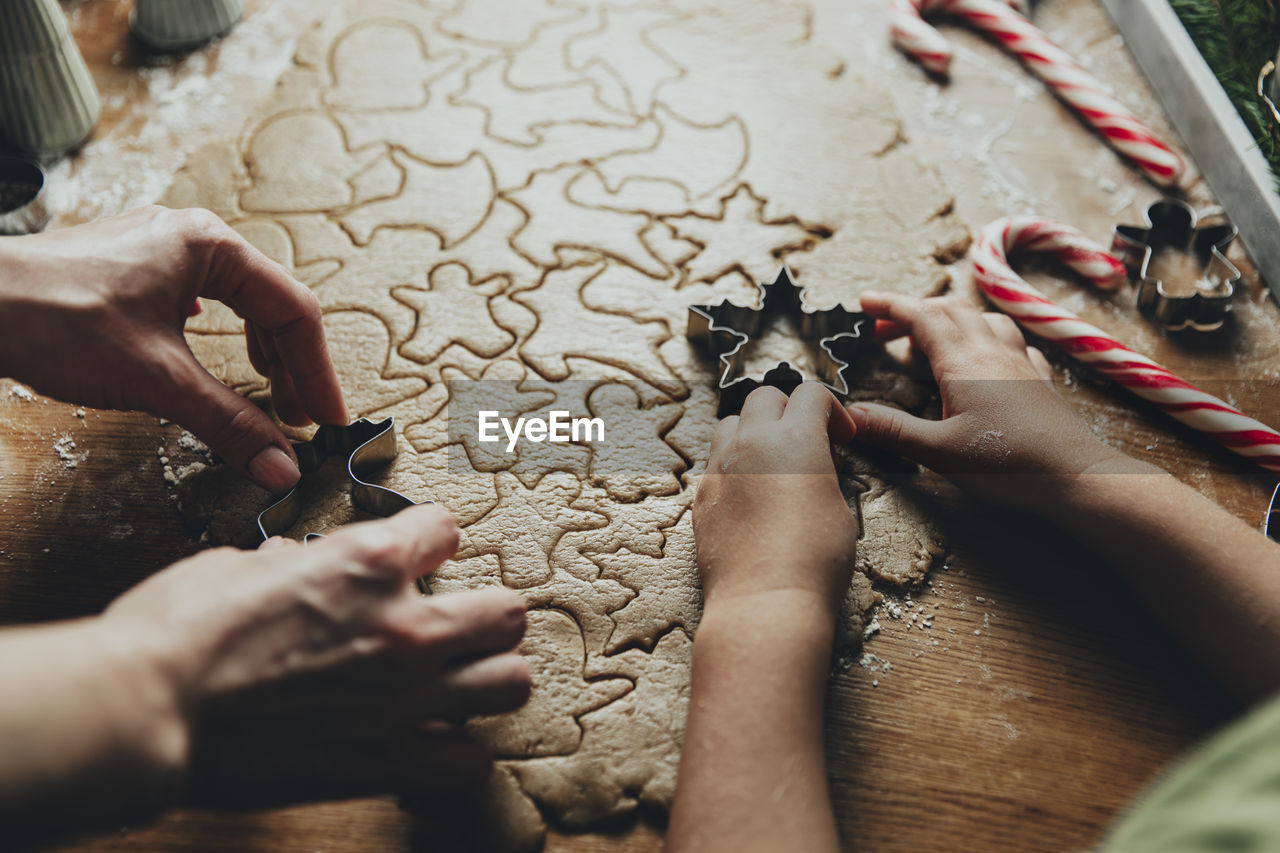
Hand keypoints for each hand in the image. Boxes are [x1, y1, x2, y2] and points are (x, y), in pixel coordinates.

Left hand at [0, 206, 347, 491]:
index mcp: (210, 245)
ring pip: (237, 304)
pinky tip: (216, 358)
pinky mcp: (130, 271)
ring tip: (269, 397)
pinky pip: (200, 304)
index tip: (327, 419)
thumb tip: (282, 467)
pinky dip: (220, 342)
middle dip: (290, 368)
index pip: (294, 311)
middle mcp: (189, 238)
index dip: (318, 372)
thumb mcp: (158, 379)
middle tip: (299, 419)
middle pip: (271, 306)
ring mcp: (157, 251)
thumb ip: (229, 424)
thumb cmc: (54, 319)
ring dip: (258, 356)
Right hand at [103, 505, 529, 806]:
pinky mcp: (390, 760)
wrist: (148, 709)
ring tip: (456, 683)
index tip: (414, 558)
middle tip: (455, 626)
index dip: (427, 541)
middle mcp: (407, 625)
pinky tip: (428, 739)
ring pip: (511, 682)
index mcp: (370, 561)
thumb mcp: (239, 565)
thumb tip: (297, 561)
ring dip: (486, 680)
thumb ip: (292, 563)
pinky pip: (470, 759)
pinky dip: (456, 750)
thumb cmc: (178, 628)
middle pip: (508, 612)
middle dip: (484, 614)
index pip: (446, 530)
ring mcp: (406, 696)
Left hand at [692, 382, 858, 615]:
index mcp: (795, 438)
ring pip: (731, 424)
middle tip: (808, 442)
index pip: (811, 394)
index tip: (841, 436)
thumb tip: (815, 469)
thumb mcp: (839, 509)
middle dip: (790, 410)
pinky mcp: (703, 496)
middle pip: (765, 397)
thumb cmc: (813, 561)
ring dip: (754, 431)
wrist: (766, 601)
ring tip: (773, 463)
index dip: (833, 410)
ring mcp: (721, 468)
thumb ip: (823, 474)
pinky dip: (734, 466)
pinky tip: (751, 496)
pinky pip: (716, 463)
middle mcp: (752, 442)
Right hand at [848, 292, 1123, 511]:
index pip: (922, 318)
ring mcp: (1020, 363)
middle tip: (884, 328)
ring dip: (952, 317)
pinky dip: (988, 336)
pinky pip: (1012, 341)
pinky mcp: (1040, 380)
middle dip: (913, 310)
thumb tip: (849, 416)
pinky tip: (987, 354)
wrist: (1074, 476)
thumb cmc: (1009, 466)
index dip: (890, 305)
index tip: (864, 301)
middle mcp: (992, 353)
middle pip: (950, 311)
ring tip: (933, 335)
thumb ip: (892, 430)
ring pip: (983, 319)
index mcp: (963, 364)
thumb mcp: (938, 452)